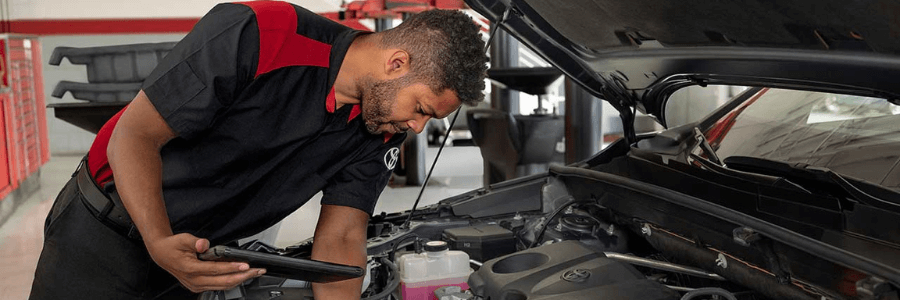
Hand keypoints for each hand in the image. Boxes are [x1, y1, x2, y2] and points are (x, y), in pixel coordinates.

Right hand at [145, 233, 265, 292]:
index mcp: (190, 269)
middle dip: (242, 276)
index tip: (245, 265)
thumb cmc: (172, 246)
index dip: (232, 268)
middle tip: (257, 271)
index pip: (216, 270)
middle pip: (223, 281)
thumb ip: (195, 242)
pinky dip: (231, 281)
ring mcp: (196, 285)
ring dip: (239, 280)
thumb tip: (204, 244)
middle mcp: (194, 280)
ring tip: (253, 273)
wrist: (162, 254)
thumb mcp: (183, 239)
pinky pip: (218, 286)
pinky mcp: (198, 286)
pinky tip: (241, 276)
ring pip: (222, 286)